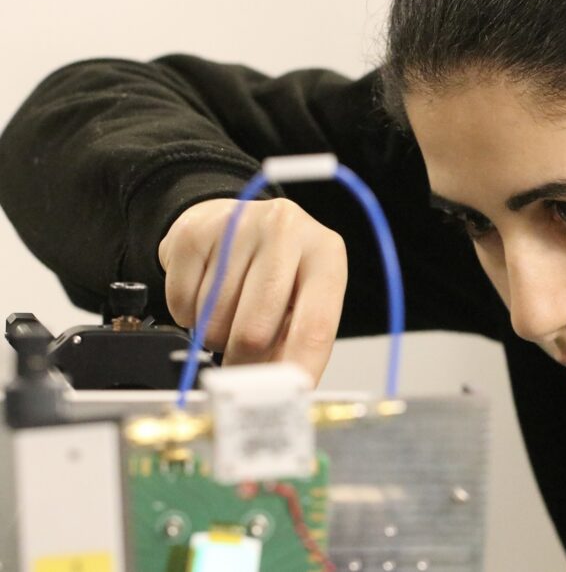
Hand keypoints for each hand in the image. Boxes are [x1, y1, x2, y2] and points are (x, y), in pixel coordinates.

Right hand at [158, 198, 346, 383]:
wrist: (235, 222)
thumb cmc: (276, 270)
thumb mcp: (302, 300)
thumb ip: (296, 346)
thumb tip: (280, 398)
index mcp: (326, 253)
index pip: (314, 328)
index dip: (294, 373)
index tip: (279, 401)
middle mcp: (286, 230)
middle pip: (254, 331)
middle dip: (243, 360)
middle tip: (241, 359)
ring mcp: (238, 225)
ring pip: (213, 320)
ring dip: (214, 335)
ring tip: (229, 312)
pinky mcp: (193, 232)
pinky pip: (181, 304)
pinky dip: (187, 315)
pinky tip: (206, 293)